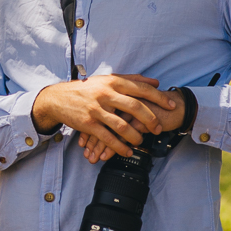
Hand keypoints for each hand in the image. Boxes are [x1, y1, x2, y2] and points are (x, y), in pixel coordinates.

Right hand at [32, 74, 186, 164]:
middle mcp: (106, 94)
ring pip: (123, 126)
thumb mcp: (108, 79)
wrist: (59, 98)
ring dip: (136, 136)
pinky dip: (120, 147)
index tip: (171, 105)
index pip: (141, 89)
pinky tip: (127, 151)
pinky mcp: (89, 124)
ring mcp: (96, 110)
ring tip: (142, 140)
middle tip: (159, 128)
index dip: (158, 98)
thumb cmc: (87, 89)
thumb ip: (132, 79)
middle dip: (151, 120)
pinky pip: (108, 138)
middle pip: (135, 107)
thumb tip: (155, 81)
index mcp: (113, 81)